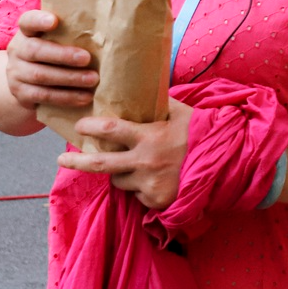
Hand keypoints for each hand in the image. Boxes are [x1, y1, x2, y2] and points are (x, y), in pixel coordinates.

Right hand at [5, 9, 98, 120]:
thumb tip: (112, 28)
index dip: (39, 20)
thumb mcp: (59, 40)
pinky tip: (85, 97)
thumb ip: (73, 33)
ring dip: (69, 78)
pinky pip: (43, 96)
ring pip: (40, 75)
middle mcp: (18, 50)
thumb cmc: (55, 53)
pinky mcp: (20, 93)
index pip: (28, 21)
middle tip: (87, 58)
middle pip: (35, 50)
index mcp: (28, 32)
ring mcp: (16, 73)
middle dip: (63, 55)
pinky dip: (66, 97)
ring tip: (93, 79)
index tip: (54, 20)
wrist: (29, 82)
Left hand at [56, 98, 194, 209]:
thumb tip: (145, 88)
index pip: (111, 130)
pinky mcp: (155, 200)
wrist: (227, 164)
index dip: (90, 126)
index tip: (79, 124)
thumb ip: (162, 104)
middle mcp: (145, 161)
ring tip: (137, 167)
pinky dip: (141, 188)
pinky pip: (137, 194)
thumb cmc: (203, 135)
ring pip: (119, 181)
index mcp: (150, 137)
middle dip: (77, 162)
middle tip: (60, 160)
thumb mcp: (184, 114)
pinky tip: (156, 180)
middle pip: (101, 164)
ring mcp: (149, 183)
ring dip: (121, 174)